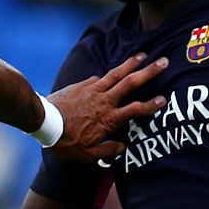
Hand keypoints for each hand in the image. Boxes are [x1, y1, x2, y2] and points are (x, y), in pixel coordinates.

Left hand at [45, 53, 168, 162]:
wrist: (44, 121)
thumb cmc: (66, 141)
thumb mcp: (87, 154)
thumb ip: (107, 150)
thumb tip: (122, 147)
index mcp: (109, 118)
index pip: (136, 109)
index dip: (151, 105)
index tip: (163, 100)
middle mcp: (105, 101)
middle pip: (131, 82)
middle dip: (149, 71)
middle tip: (163, 62)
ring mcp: (93, 90)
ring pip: (116, 74)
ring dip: (131, 63)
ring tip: (143, 55)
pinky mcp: (82, 85)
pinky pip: (98, 78)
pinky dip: (106, 76)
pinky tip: (110, 74)